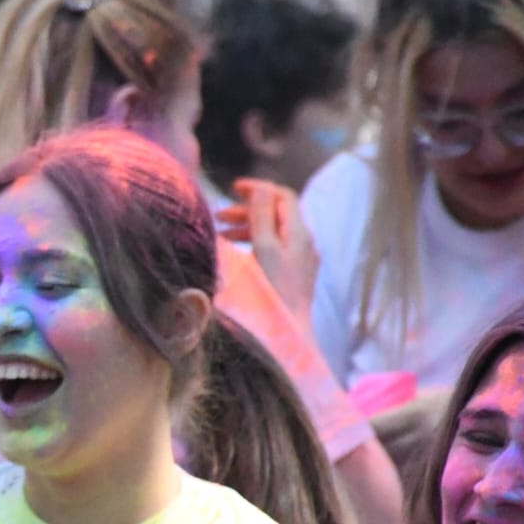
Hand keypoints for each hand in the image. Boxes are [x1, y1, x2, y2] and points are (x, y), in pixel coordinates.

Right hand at [217, 179, 317, 331]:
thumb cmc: (272, 292)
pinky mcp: (294, 276)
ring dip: (248, 227)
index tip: (233, 188)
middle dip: (248, 210)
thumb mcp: (263, 249)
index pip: (282, 197)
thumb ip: (261, 217)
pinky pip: (275, 249)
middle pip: (277, 214)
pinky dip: (254, 244)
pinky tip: (237, 255)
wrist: (286, 335)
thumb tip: (261, 188)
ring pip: (274, 233)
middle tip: (218, 216)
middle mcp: (304, 244)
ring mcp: (301, 261)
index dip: (259, 189)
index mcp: (299, 234)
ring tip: (222, 235)